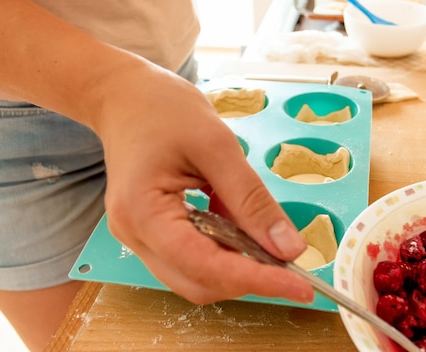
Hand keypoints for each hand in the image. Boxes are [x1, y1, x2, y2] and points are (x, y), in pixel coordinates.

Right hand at [97, 68, 314, 304]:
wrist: (125, 97)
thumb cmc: (162, 109)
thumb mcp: (217, 145)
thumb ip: (252, 200)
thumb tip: (288, 248)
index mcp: (143, 211)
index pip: (203, 265)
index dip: (254, 280)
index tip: (299, 286)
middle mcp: (134, 234)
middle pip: (197, 283)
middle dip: (247, 279)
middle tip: (289, 263)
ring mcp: (138, 237)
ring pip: (194, 277)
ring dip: (236, 268)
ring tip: (264, 239)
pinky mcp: (149, 234)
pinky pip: (190, 259)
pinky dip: (223, 253)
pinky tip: (239, 228)